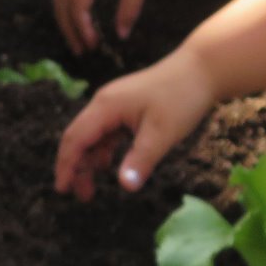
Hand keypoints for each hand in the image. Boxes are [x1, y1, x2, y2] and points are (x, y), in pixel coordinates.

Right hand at [54, 0, 165, 52]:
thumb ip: (128, 10)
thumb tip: (121, 35)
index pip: (77, 6)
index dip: (83, 29)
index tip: (93, 46)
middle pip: (63, 5)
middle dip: (70, 30)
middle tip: (81, 51)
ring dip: (66, 21)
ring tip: (77, 42)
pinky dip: (68, 8)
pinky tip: (78, 22)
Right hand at [54, 48, 214, 200]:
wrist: (202, 68)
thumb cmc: (181, 97)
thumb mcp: (162, 133)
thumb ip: (140, 160)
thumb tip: (125, 187)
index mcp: (106, 106)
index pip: (75, 138)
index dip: (66, 165)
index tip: (62, 190)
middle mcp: (105, 103)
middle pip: (79, 137)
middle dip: (76, 167)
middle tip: (82, 196)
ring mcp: (116, 104)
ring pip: (93, 137)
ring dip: (90, 161)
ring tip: (92, 189)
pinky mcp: (128, 108)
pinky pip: (108, 132)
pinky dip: (104, 151)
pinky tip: (109, 166)